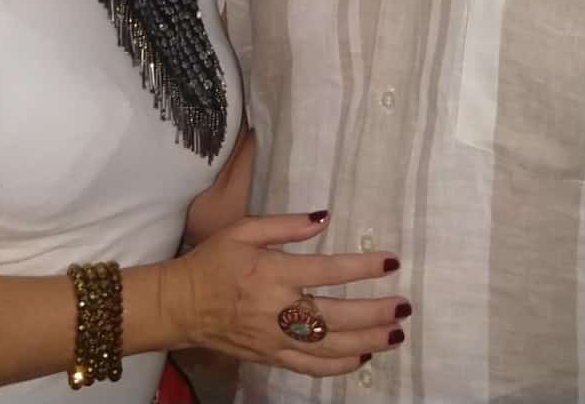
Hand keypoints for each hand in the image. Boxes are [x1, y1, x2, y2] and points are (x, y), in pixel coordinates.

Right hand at [161, 212, 408, 376]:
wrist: (180, 304)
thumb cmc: (212, 261)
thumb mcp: (243, 230)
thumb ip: (284, 225)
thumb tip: (323, 217)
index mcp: (274, 273)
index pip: (328, 271)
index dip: (362, 266)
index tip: (390, 262)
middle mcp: (279, 309)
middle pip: (336, 315)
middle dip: (374, 312)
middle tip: (404, 308)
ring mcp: (275, 338)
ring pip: (329, 347)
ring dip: (366, 342)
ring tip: (394, 335)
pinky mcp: (270, 357)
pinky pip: (310, 367)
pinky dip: (338, 366)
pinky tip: (360, 358)